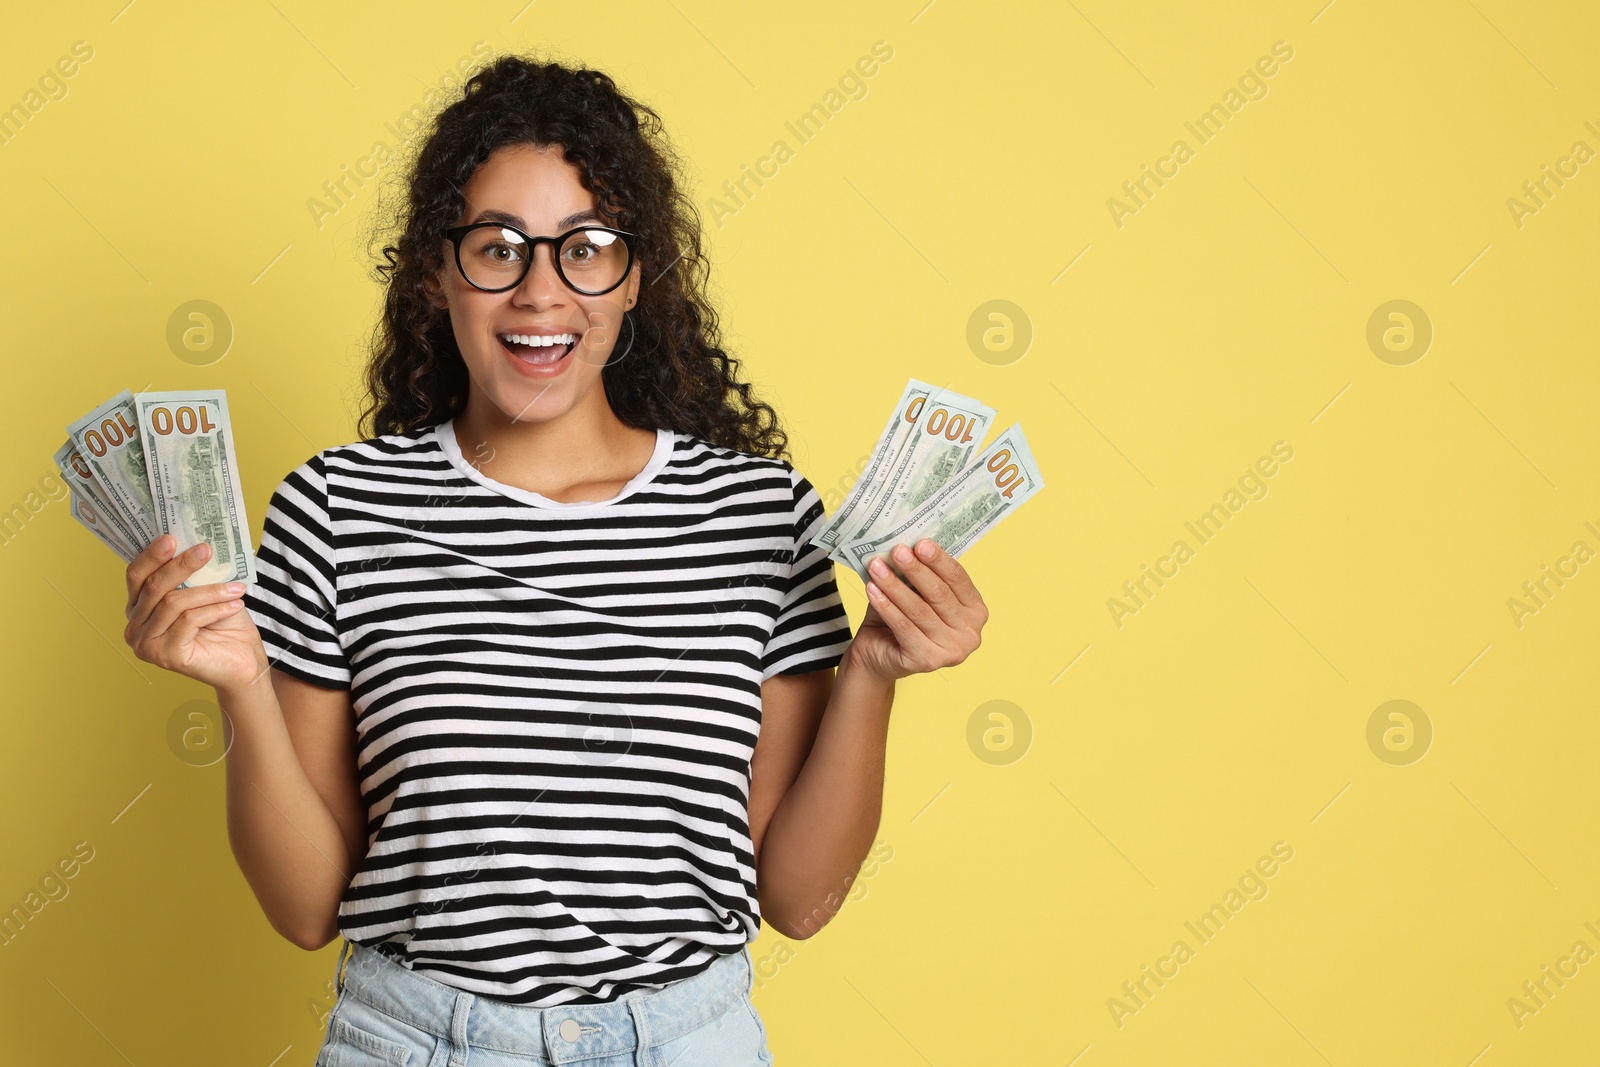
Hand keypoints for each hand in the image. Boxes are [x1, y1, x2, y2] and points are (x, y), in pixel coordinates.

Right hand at [124, 535, 269, 691]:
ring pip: (173, 603)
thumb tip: (196, 541)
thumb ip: (193, 575)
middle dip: (181, 565)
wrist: (244, 662)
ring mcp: (147, 644)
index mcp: (139, 608)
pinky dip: (215, 609)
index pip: (136, 576)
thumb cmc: (224, 626)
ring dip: (209, 591)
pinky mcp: (165, 656)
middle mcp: (135, 627)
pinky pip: (188, 621)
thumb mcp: (206, 593)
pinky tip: (235, 605)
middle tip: (206, 549)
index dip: (151, 555)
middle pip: (153, 587)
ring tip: (236, 587)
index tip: (172, 537)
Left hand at [842, 538, 987, 684]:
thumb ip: (918, 574)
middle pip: (939, 594)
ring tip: (877, 567)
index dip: (939, 560)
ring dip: (895, 586)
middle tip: (896, 551)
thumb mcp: (915, 593)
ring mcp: (951, 651)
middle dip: (915, 570)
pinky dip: (886, 606)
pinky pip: (903, 627)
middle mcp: (970, 634)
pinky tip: (872, 589)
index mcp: (975, 611)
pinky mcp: (927, 662)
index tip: (920, 543)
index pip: (958, 579)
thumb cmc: (902, 618)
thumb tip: (908, 545)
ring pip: (919, 611)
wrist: (879, 655)